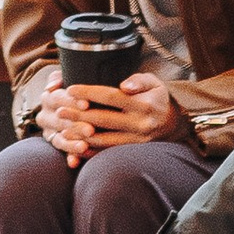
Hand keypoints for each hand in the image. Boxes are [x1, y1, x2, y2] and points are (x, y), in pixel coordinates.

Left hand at [39, 72, 192, 165]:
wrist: (174, 125)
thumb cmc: (157, 99)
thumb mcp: (154, 83)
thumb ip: (139, 80)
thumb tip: (125, 85)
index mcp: (143, 105)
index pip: (111, 97)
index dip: (89, 92)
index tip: (70, 89)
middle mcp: (139, 124)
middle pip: (103, 119)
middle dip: (78, 115)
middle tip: (59, 110)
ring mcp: (136, 141)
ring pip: (104, 139)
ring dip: (81, 135)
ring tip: (62, 128)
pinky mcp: (132, 152)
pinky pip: (108, 153)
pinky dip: (91, 151)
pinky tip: (75, 147)